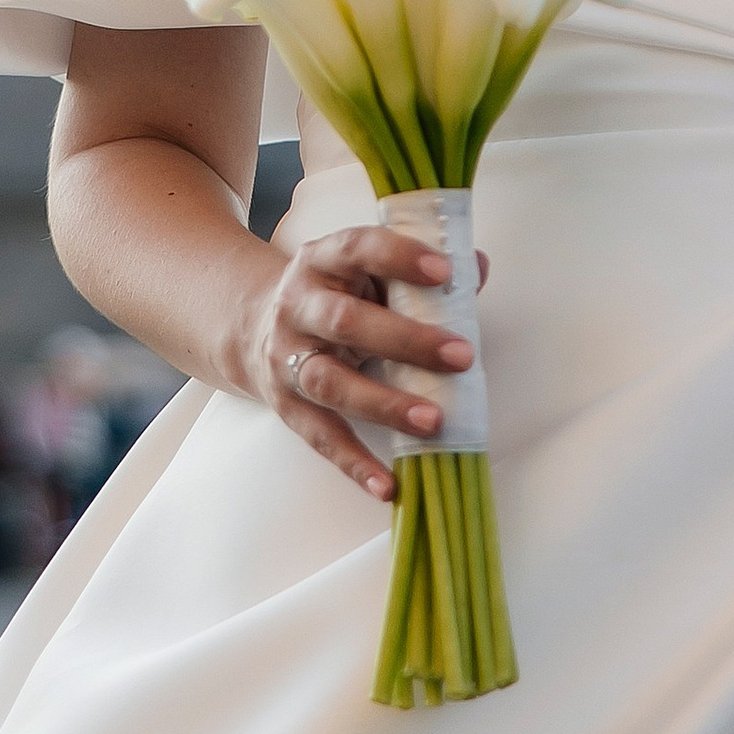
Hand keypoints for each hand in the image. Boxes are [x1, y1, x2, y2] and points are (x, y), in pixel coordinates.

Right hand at [247, 222, 488, 502]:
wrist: (254, 326)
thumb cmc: (336, 295)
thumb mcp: (366, 271)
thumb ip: (419, 271)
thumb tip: (478, 268)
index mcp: (322, 260)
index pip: (358, 249)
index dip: (400, 257)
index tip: (445, 272)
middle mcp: (299, 306)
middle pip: (346, 321)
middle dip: (407, 340)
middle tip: (461, 356)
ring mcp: (288, 358)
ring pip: (331, 383)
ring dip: (385, 404)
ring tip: (434, 421)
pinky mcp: (286, 406)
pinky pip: (321, 437)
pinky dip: (354, 463)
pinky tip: (389, 485)